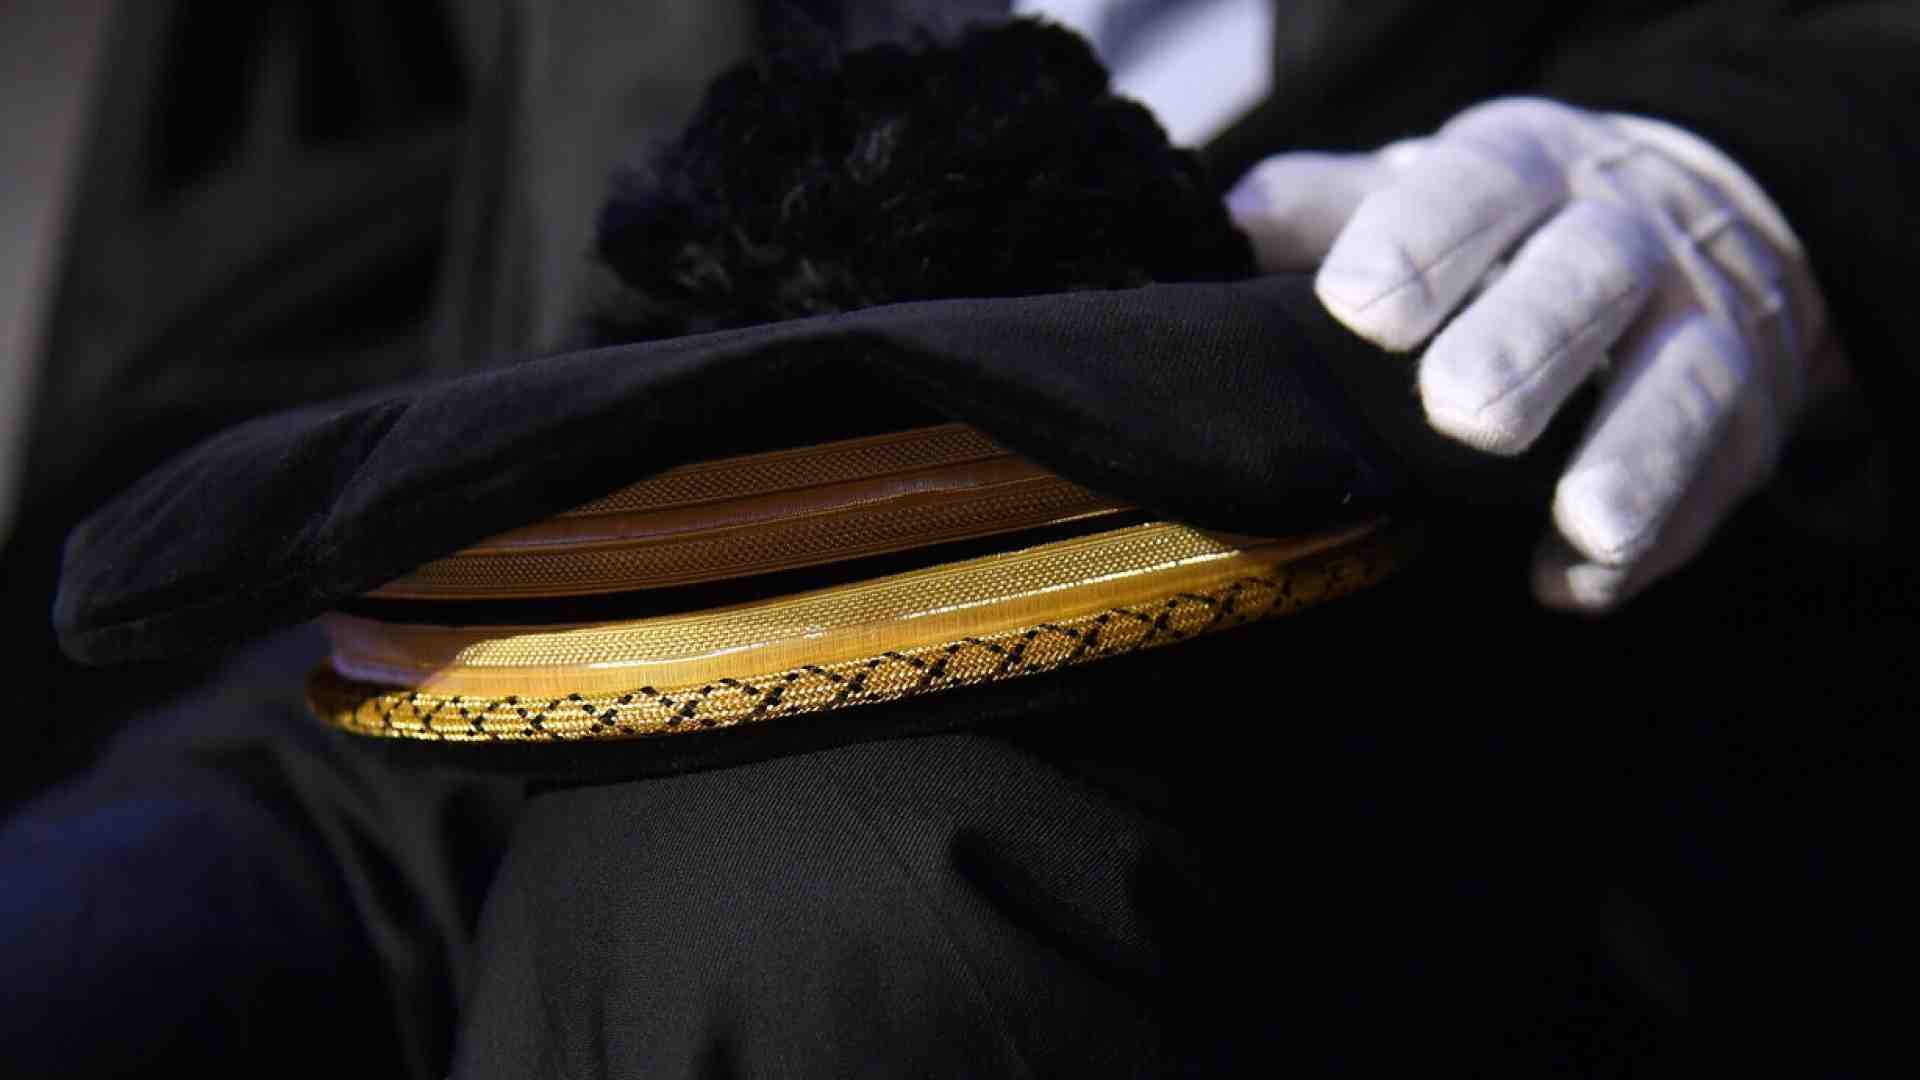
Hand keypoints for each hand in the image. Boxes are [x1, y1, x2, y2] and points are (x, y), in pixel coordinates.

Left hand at [1228, 97, 1845, 610]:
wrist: (1697, 226)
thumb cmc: (1509, 229)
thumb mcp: (1427, 192)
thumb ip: (1331, 207)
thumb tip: (1231, 223)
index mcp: (1527, 168)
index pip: (1479, 187)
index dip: (1421, 242)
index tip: (1360, 307)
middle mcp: (1625, 237)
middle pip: (1589, 276)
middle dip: (1530, 343)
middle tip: (1462, 412)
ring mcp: (1698, 328)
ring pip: (1683, 379)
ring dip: (1636, 453)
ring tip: (1585, 518)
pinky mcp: (1740, 424)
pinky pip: (1712, 480)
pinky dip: (1655, 540)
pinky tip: (1579, 584)